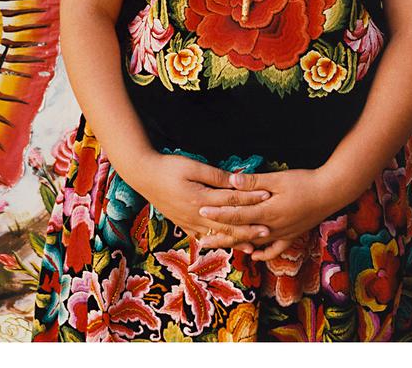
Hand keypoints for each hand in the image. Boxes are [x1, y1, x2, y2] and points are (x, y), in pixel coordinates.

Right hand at [127, 152, 270, 249]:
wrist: (143, 175)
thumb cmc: (168, 167)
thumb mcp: (192, 165)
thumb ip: (215, 175)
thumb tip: (235, 180)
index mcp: (200, 198)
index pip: (231, 200)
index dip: (251, 198)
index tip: (267, 196)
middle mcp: (196, 214)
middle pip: (227, 224)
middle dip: (248, 228)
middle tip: (267, 231)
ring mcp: (188, 222)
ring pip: (216, 235)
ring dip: (234, 240)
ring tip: (251, 246)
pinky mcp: (182, 224)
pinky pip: (202, 237)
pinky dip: (215, 242)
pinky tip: (224, 246)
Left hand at [196, 168, 338, 259]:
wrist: (331, 193)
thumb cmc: (304, 182)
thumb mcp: (277, 178)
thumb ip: (253, 181)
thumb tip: (231, 180)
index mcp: (267, 211)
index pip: (237, 214)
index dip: (217, 213)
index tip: (200, 212)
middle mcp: (272, 227)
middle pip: (241, 233)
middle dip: (220, 236)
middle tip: (200, 241)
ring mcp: (282, 233)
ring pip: (254, 243)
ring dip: (237, 245)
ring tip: (221, 247)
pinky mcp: (292, 234)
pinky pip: (276, 248)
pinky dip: (264, 253)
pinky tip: (255, 255)